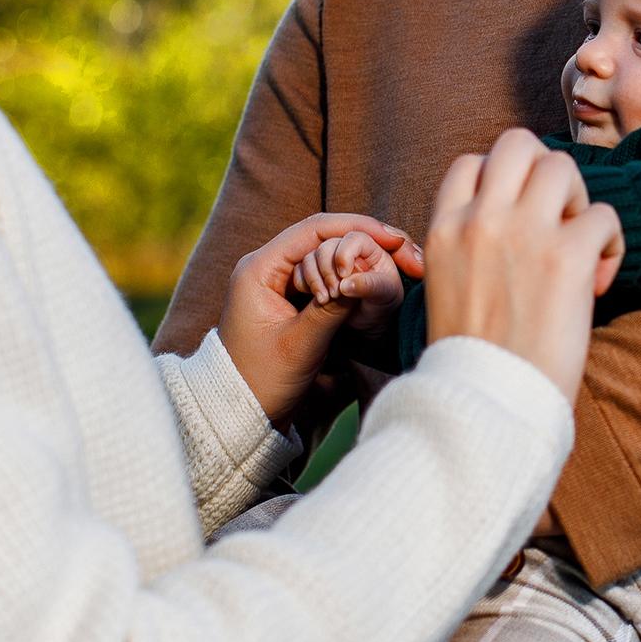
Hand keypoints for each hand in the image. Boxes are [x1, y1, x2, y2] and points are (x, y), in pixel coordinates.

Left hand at [220, 213, 423, 427]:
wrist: (237, 413)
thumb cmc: (261, 382)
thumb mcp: (301, 345)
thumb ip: (333, 309)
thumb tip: (365, 278)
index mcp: (258, 269)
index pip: (313, 230)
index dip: (358, 227)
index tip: (394, 236)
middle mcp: (264, 266)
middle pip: (321, 236)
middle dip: (363, 238)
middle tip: (403, 247)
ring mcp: (274, 280)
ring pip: (323, 254)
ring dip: (356, 256)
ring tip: (395, 259)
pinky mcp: (285, 296)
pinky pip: (321, 273)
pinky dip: (346, 274)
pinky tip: (372, 277)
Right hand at [293, 229, 405, 337]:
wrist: (369, 322)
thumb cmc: (382, 304)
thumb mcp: (384, 295)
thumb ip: (369, 286)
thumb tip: (345, 284)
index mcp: (370, 247)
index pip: (353, 238)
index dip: (345, 254)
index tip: (343, 276)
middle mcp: (347, 249)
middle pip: (328, 245)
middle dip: (327, 270)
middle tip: (335, 294)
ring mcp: (329, 261)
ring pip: (311, 256)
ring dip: (314, 278)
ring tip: (325, 300)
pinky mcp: (315, 273)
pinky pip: (299, 270)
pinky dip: (303, 284)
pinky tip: (316, 298)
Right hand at [421, 130, 623, 401]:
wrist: (485, 406)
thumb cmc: (473, 362)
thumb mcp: (448, 288)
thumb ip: (471, 247)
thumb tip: (514, 227)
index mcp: (443, 229)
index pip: (471, 163)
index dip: (502, 182)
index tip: (517, 221)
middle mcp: (480, 219)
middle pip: (518, 143)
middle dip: (543, 173)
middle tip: (554, 221)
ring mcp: (523, 232)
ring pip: (563, 165)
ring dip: (579, 200)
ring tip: (577, 247)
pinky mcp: (566, 256)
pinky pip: (605, 216)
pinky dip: (612, 244)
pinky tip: (598, 282)